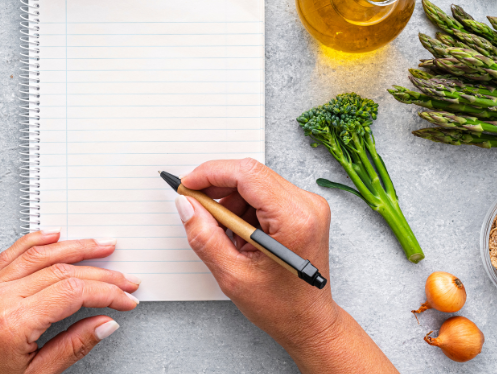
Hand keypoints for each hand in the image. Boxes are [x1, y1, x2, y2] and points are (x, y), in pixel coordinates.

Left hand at [0, 231, 140, 373]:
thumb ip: (73, 346)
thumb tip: (106, 323)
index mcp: (13, 322)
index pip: (72, 292)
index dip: (106, 293)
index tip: (126, 299)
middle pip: (61, 271)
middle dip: (100, 273)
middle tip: (126, 280)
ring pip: (39, 255)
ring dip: (74, 247)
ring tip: (100, 246)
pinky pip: (11, 255)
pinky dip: (35, 241)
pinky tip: (54, 235)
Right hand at [178, 159, 397, 373]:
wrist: (309, 322)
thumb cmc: (281, 306)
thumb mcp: (233, 275)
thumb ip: (205, 236)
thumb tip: (187, 205)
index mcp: (294, 219)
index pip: (247, 174)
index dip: (211, 173)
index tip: (188, 185)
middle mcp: (306, 205)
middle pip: (250, 174)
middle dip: (218, 188)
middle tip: (196, 208)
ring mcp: (308, 205)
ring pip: (255, 183)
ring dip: (230, 201)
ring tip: (224, 235)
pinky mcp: (303, 209)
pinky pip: (264, 193)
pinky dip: (243, 208)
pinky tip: (239, 235)